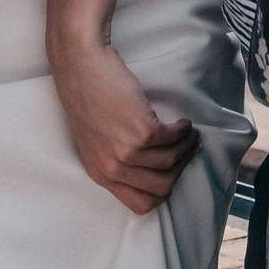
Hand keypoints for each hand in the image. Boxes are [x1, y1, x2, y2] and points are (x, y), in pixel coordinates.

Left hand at [50, 41, 197, 214]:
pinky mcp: (141, 131)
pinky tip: (183, 123)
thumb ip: (116, 160)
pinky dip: (183, 131)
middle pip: (162, 188)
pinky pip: (173, 138)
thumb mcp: (94, 140)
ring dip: (186, 147)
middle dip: (180, 169)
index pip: (140, 204)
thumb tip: (151, 168)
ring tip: (189, 134)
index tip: (171, 173)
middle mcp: (112, 168)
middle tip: (187, 151)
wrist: (80, 63)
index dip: (162, 190)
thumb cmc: (86, 95)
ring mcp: (127, 151)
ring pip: (171, 162)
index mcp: (99, 174)